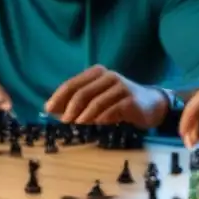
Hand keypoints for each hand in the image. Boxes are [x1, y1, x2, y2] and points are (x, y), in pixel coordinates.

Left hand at [45, 65, 167, 128]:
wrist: (150, 105)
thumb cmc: (118, 101)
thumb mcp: (97, 98)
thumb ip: (78, 101)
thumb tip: (52, 110)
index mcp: (97, 73)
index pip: (73, 83)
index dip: (58, 97)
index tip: (48, 109)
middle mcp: (109, 77)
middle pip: (83, 92)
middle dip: (70, 108)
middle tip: (63, 121)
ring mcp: (121, 87)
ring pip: (96, 102)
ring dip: (84, 115)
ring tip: (77, 125)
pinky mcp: (130, 100)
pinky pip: (112, 110)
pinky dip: (101, 119)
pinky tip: (96, 125)